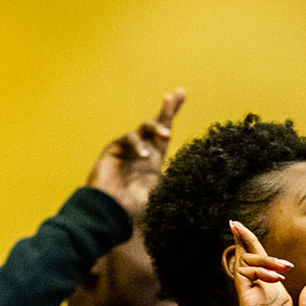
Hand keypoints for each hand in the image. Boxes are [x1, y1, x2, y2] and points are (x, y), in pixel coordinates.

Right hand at [87, 88, 183, 219]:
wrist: (109, 211)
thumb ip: (172, 182)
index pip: (165, 132)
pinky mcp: (115, 149)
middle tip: (175, 95)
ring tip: (167, 135)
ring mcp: (128, 148)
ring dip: (157, 127)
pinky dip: (138, 145)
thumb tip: (196, 179)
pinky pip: (128, 139)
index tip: (181, 94)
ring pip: (144, 128)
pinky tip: (144, 155)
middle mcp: (143, 150)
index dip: (172, 113)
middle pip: (156, 123)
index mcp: (155, 158)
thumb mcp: (160, 193)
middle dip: (167, 109)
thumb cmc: (133, 205)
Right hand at [226, 220, 305, 305]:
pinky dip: (259, 269)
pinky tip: (277, 276)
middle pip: (247, 260)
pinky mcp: (246, 301)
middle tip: (236, 223)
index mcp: (274, 296)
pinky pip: (244, 275)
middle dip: (243, 240)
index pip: (261, 266)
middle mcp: (260, 294)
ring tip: (283, 267)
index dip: (253, 247)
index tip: (243, 231)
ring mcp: (252, 297)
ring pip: (246, 265)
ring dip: (263, 258)